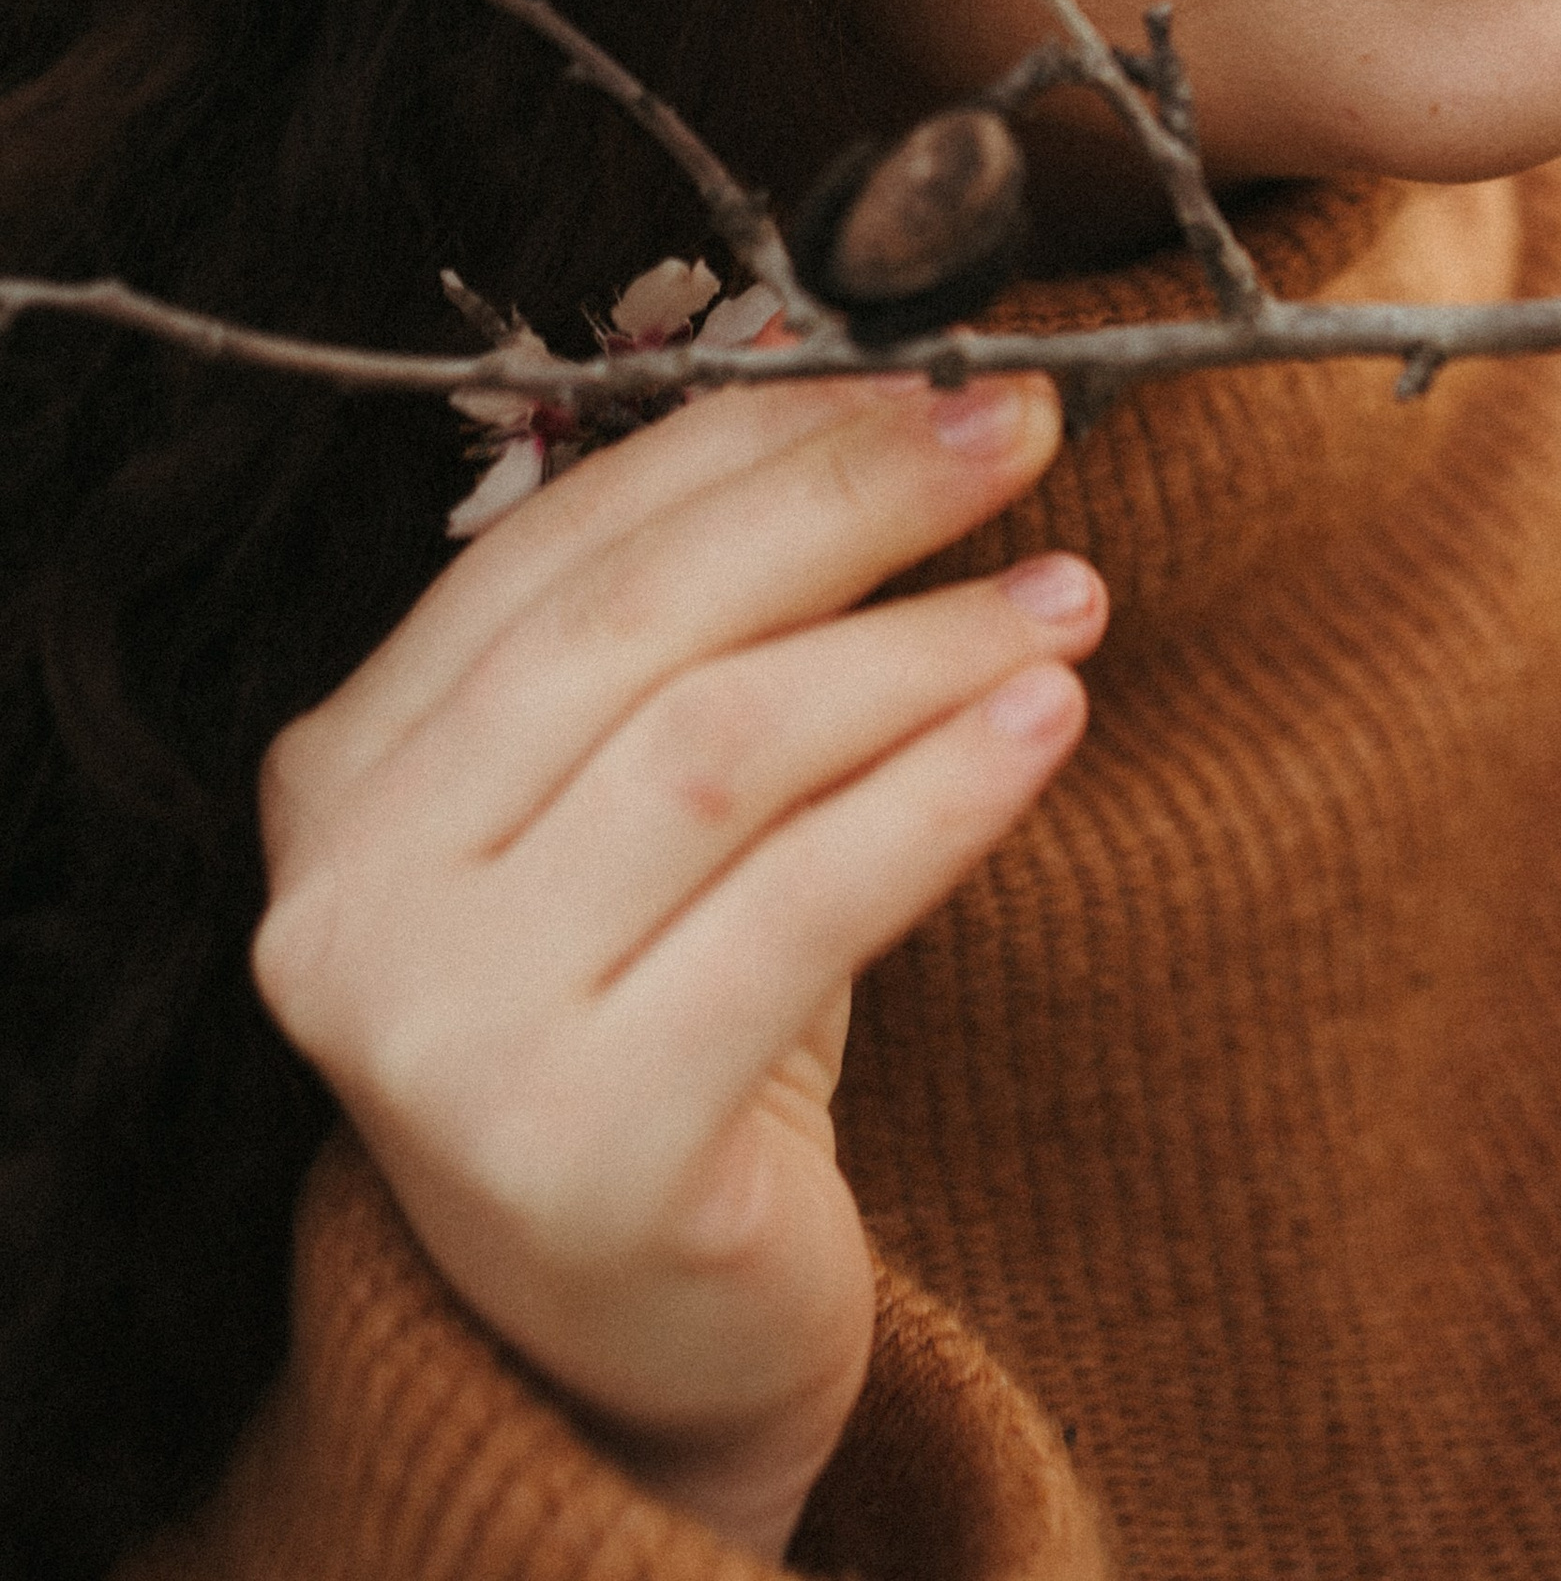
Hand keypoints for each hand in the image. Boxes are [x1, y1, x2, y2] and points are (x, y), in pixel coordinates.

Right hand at [253, 370, 1100, 1563]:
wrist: (648, 1336)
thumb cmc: (670, 1008)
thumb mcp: (650, 800)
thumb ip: (699, 612)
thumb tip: (836, 370)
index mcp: (344, 774)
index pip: (557, 544)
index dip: (750, 435)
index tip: (928, 370)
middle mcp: (352, 901)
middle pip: (635, 628)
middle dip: (843, 499)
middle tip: (1013, 429)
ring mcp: (447, 1036)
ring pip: (721, 751)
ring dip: (919, 644)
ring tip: (1070, 593)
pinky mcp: (583, 1149)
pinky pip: (802, 910)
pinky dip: (944, 791)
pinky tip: (1051, 718)